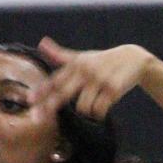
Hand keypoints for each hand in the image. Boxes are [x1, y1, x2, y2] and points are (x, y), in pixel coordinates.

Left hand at [35, 40, 152, 120]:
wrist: (133, 59)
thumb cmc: (103, 60)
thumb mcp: (82, 56)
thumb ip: (61, 55)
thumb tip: (42, 43)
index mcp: (76, 64)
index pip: (55, 80)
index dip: (41, 90)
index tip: (29, 100)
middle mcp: (85, 71)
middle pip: (63, 93)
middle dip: (49, 106)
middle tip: (37, 118)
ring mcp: (100, 81)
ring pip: (83, 106)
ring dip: (87, 111)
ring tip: (94, 105)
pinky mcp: (113, 90)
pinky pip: (100, 109)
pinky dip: (99, 113)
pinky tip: (102, 109)